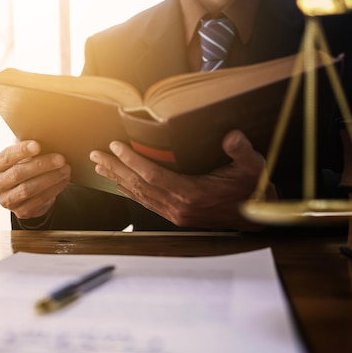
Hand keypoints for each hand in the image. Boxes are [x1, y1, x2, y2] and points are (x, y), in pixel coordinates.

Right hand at [0, 140, 70, 218]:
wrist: (26, 192)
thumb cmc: (24, 167)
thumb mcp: (21, 157)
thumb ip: (28, 150)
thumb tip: (47, 139)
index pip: (6, 157)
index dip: (21, 151)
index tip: (38, 145)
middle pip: (18, 174)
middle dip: (41, 165)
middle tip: (60, 158)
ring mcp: (7, 200)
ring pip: (28, 189)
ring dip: (50, 178)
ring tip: (65, 169)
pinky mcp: (20, 211)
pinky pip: (38, 200)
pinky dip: (54, 189)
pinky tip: (63, 180)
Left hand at [89, 130, 277, 229]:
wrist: (256, 214)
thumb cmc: (252, 188)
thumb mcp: (253, 167)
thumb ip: (241, 151)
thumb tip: (233, 136)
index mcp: (191, 194)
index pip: (153, 175)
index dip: (132, 160)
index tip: (115, 146)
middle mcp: (178, 207)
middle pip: (139, 185)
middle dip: (115, 168)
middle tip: (95, 155)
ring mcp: (175, 213)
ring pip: (139, 195)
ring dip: (118, 179)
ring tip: (100, 165)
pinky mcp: (175, 216)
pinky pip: (146, 202)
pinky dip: (130, 191)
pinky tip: (119, 182)